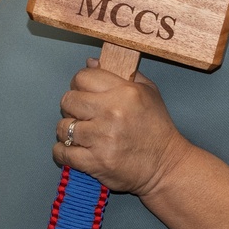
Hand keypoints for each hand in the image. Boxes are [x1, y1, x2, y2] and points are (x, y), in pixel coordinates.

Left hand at [54, 60, 190, 194]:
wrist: (166, 165)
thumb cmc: (157, 130)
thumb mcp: (149, 93)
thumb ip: (122, 74)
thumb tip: (91, 63)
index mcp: (124, 93)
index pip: (82, 77)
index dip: (79, 85)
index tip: (83, 93)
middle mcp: (111, 113)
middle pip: (68, 100)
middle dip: (71, 107)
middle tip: (81, 115)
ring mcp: (102, 139)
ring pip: (62, 127)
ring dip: (67, 131)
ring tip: (80, 134)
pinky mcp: (95, 162)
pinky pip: (63, 152)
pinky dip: (63, 151)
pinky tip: (72, 149)